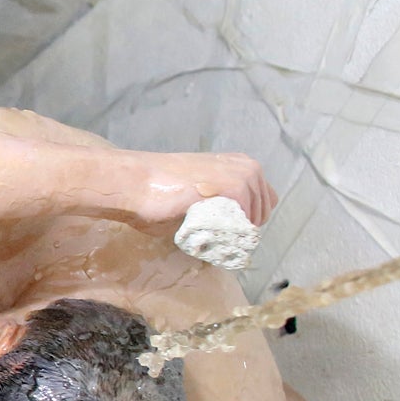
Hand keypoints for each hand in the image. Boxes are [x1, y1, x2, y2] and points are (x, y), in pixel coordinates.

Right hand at [134, 151, 276, 230]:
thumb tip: (222, 232)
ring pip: (257, 216)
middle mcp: (245, 166)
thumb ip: (215, 207)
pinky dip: (232, 232)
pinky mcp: (235, 187)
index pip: (264, 198)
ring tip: (209, 235)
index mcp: (237, 164)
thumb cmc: (155, 191)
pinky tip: (210, 233)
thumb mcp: (196, 197)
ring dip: (237, 231)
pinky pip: (247, 220)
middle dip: (244, 227)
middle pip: (264, 209)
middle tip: (217, 236)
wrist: (134, 182)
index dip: (247, 217)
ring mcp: (242, 175)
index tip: (227, 230)